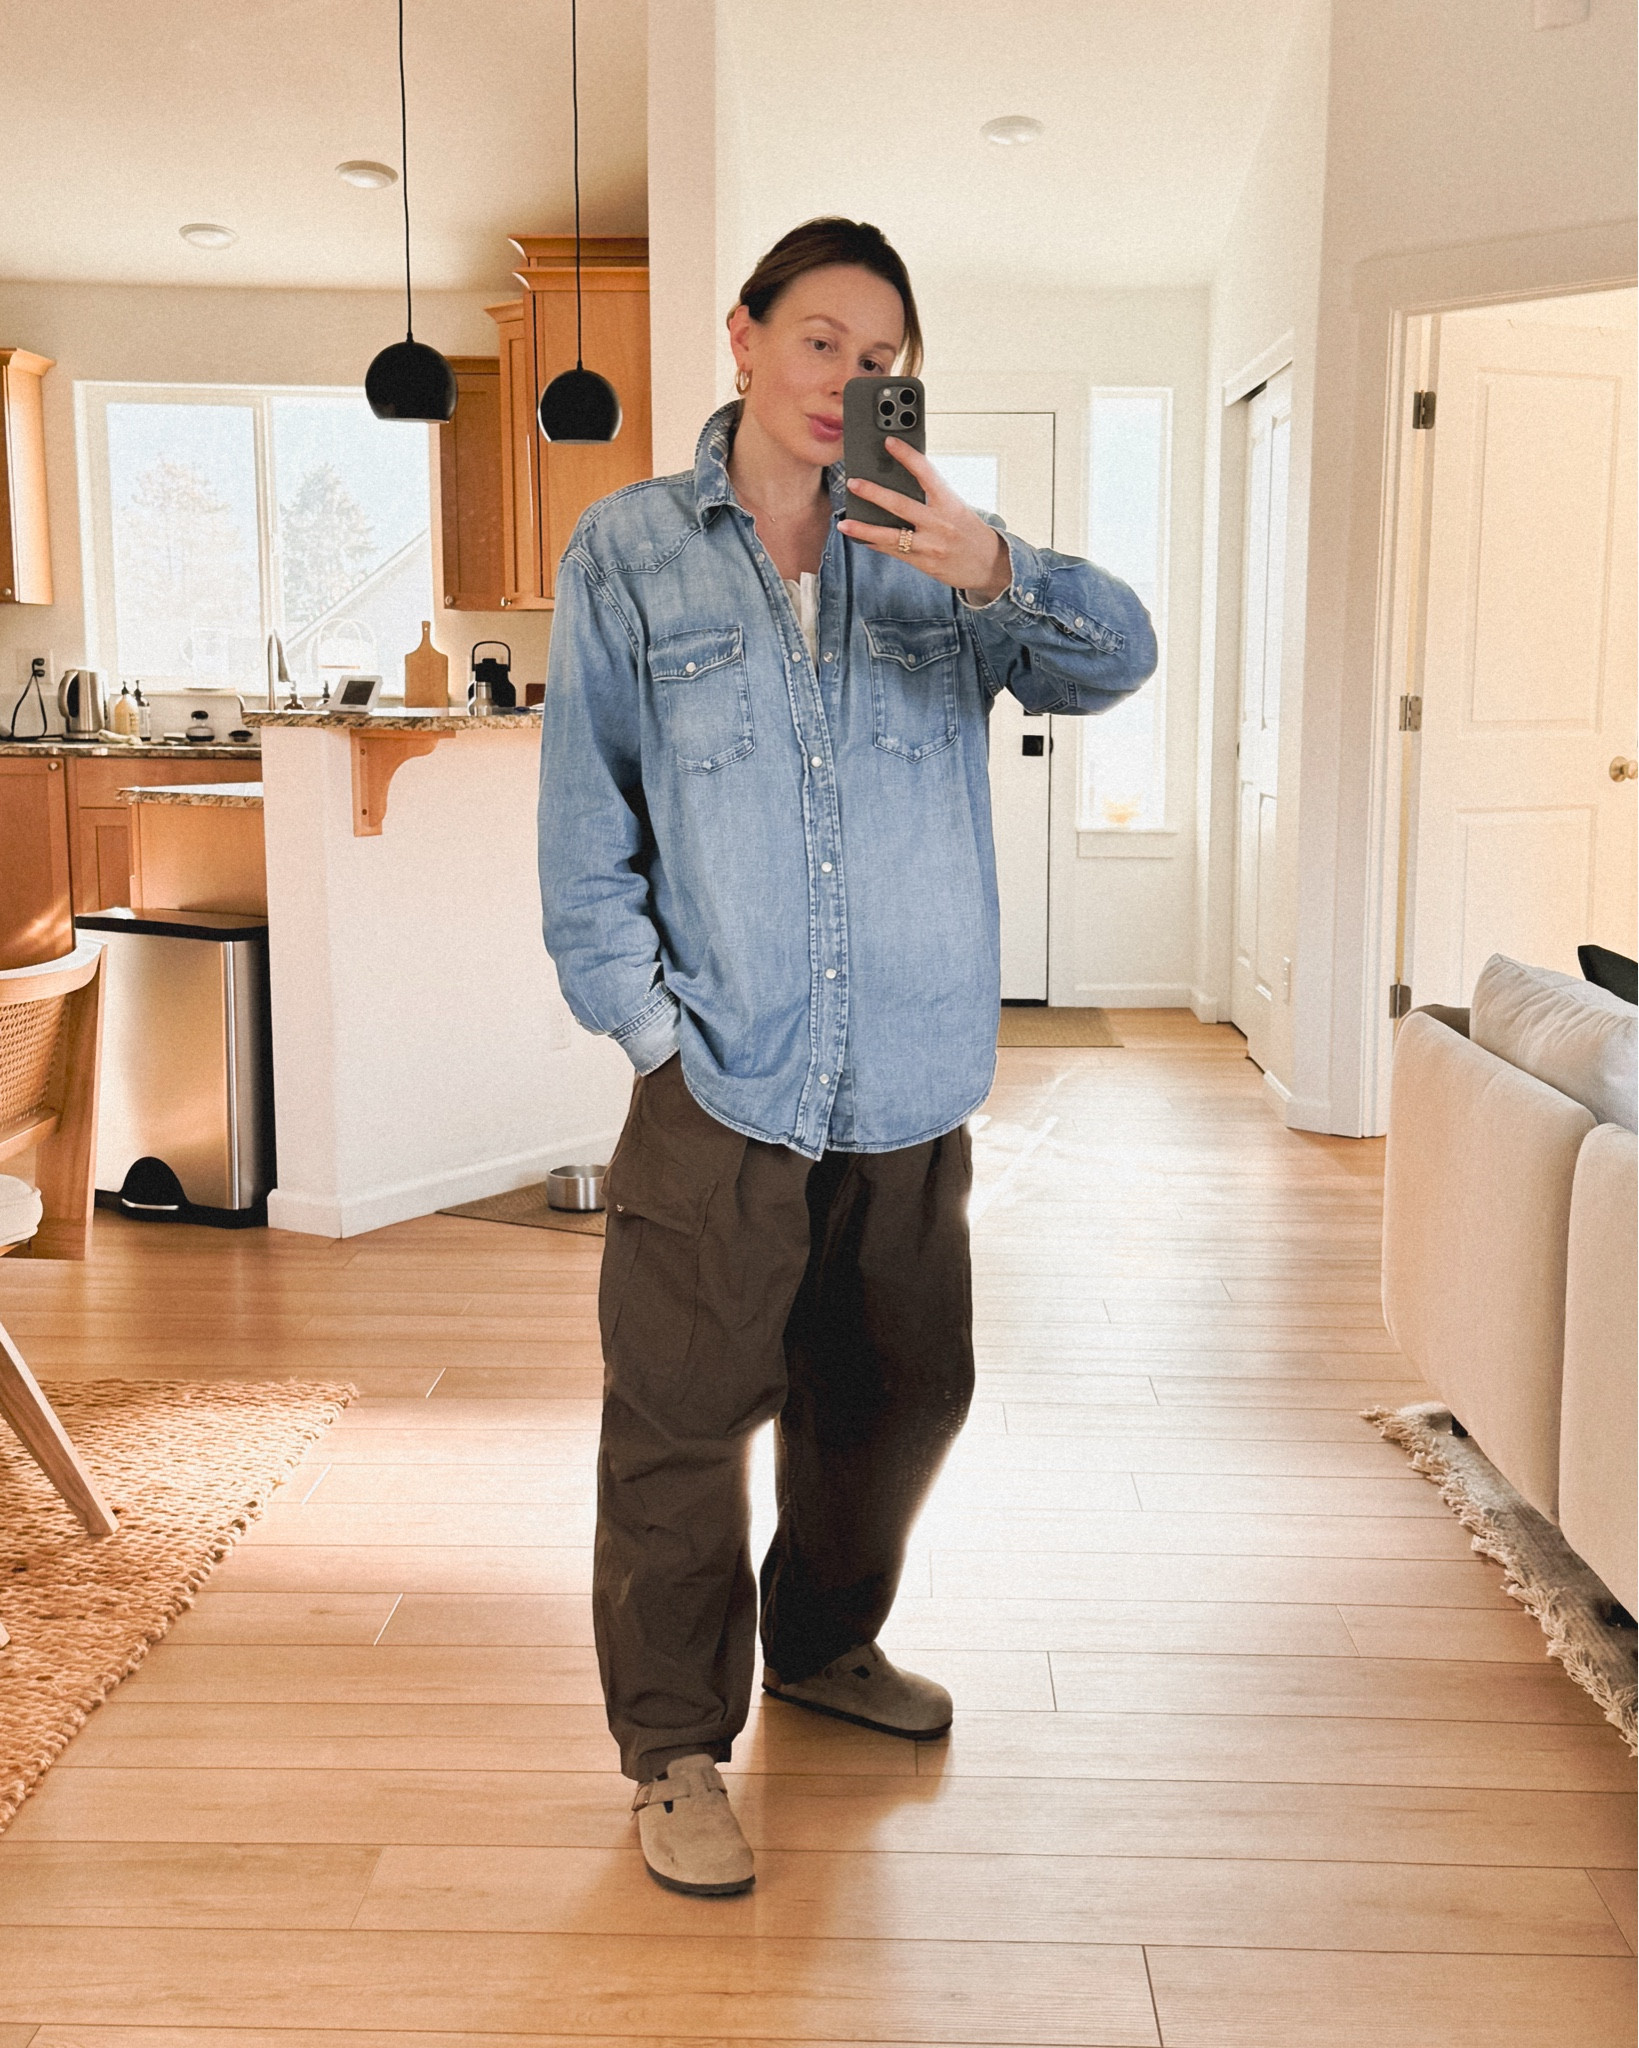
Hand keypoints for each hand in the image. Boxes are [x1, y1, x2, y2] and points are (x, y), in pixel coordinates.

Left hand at [840, 438, 1010, 601]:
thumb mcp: (956, 507)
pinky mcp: (923, 563)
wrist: (988, 564)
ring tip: (844, 523)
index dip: (907, 456)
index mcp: (949, 503)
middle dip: (874, 493)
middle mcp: (939, 523)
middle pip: (901, 505)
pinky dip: (875, 544)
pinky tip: (861, 538)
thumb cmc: (969, 530)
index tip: (889, 442)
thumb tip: (902, 482)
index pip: (926, 473)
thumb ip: (932, 496)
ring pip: (891, 535)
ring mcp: (930, 545)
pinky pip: (894, 552)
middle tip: (853, 482)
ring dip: (865, 529)